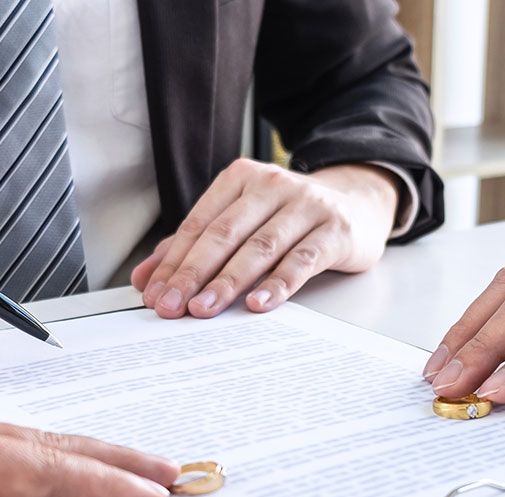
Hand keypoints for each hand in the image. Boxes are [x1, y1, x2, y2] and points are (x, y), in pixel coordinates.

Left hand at [130, 160, 398, 317]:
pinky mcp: (335, 231)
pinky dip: (278, 285)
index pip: (198, 224)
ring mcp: (306, 206)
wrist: (358, 203)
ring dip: (228, 282)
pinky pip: (301, 261)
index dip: (172, 262)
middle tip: (171, 306)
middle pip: (223, 235)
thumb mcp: (243, 220)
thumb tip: (146, 279)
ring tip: (204, 309)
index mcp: (240, 178)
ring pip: (259, 248)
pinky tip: (259, 304)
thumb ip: (194, 246)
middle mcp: (271, 185)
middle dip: (192, 274)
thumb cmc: (291, 217)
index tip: (153, 294)